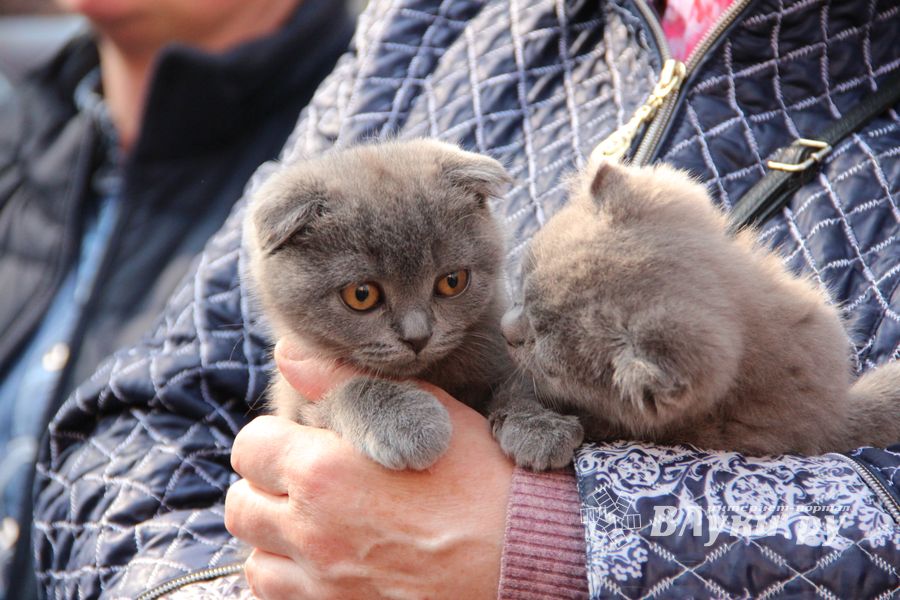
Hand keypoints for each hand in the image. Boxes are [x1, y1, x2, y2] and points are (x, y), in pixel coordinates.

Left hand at [225, 341, 513, 598]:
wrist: (524, 559)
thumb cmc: (484, 483)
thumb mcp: (426, 413)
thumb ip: (348, 381)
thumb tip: (290, 354)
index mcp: (324, 471)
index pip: (251, 445)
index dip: (275, 439)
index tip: (303, 442)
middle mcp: (311, 530)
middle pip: (242, 503)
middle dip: (266, 486)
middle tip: (306, 482)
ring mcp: (321, 582)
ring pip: (256, 557)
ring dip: (275, 537)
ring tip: (314, 525)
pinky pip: (278, 598)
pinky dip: (291, 579)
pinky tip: (326, 562)